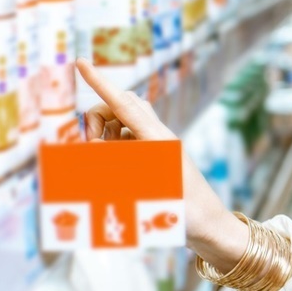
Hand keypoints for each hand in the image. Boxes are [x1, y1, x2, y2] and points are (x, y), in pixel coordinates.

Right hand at [74, 58, 248, 269]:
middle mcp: (158, 136)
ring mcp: (158, 146)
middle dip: (98, 119)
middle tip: (93, 149)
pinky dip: (115, 147)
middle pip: (120, 106)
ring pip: (123, 123)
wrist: (210, 227)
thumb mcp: (147, 194)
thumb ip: (116, 171)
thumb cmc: (184, 213)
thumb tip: (91, 150)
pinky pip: (129, 140)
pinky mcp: (157, 157)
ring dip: (105, 134)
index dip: (100, 83)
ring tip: (104, 162)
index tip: (81, 62)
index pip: (122, 104)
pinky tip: (116, 170)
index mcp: (158, 139)